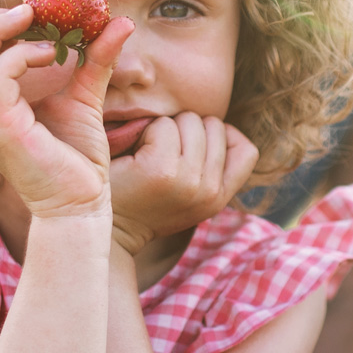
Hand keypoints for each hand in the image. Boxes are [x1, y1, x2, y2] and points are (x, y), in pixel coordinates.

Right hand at [0, 5, 133, 218]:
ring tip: (37, 23)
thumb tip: (122, 21)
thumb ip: (95, 60)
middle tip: (29, 10)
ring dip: (1, 32)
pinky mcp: (1, 131)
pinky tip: (50, 54)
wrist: (82, 205)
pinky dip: (21, 56)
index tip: (32, 13)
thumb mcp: (85, 98)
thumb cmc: (79, 159)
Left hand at [109, 113, 257, 255]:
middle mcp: (209, 192)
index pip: (247, 151)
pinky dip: (147, 131)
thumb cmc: (141, 202)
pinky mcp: (161, 170)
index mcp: (219, 199)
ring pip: (191, 121)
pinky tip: (135, 154)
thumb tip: (217, 126)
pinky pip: (163, 125)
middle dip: (188, 128)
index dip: (224, 136)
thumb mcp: (188, 194)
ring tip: (148, 153)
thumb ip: (209, 167)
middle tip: (162, 152)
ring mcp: (187, 181)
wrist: (105, 231)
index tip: (195, 144)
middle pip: (215, 127)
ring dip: (167, 127)